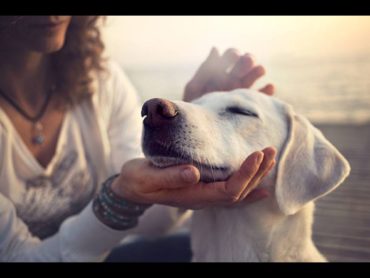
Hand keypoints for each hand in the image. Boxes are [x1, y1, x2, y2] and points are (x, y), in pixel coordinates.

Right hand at [111, 147, 275, 209]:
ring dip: (256, 176)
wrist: (131, 188)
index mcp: (192, 196)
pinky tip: (261, 185)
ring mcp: (204, 195)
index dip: (245, 174)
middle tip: (270, 150)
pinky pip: (231, 192)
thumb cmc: (137, 181)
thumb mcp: (147, 177)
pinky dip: (248, 188)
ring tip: (270, 159)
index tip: (257, 154)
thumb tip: (194, 172)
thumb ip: (169, 177)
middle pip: (239, 192)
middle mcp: (202, 199)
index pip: (228, 191)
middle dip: (257, 172)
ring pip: (238, 192)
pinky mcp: (202, 188)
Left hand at [183, 48, 274, 101]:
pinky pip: (262, 96)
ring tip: (259, 70)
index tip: (234, 57)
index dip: (233, 54)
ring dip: (258, 70)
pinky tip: (269, 87)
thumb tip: (216, 48)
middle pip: (245, 63)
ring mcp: (242, 92)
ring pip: (255, 76)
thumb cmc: (194, 108)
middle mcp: (232, 80)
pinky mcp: (249, 105)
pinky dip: (267, 91)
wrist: (200, 130)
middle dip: (247, 59)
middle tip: (246, 62)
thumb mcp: (195, 88)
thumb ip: (205, 69)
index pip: (231, 56)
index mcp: (219, 72)